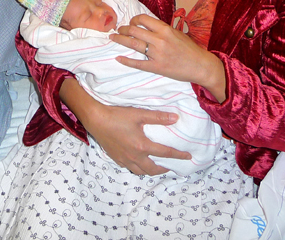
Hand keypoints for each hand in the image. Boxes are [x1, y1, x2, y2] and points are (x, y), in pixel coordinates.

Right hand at [59, 78, 190, 175]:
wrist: (95, 119)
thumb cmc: (117, 115)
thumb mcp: (139, 114)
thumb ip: (158, 117)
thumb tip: (175, 119)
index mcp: (142, 146)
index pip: (165, 153)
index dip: (178, 155)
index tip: (188, 157)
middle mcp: (135, 156)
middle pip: (153, 169)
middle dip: (164, 169)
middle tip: (171, 166)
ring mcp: (124, 159)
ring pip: (141, 171)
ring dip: (151, 171)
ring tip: (156, 166)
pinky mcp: (116, 158)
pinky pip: (129, 168)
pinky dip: (137, 167)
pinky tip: (138, 162)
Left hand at [112, 14, 225, 101]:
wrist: (201, 65)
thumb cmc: (190, 49)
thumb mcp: (177, 33)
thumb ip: (162, 30)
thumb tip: (147, 26)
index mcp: (165, 29)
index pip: (143, 19)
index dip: (133, 20)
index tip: (131, 23)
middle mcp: (160, 40)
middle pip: (134, 30)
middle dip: (123, 29)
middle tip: (118, 30)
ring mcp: (157, 54)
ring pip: (133, 44)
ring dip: (121, 40)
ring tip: (114, 38)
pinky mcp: (157, 67)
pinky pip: (138, 63)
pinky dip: (126, 61)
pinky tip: (118, 58)